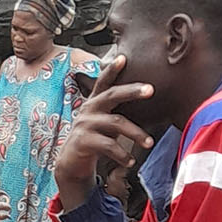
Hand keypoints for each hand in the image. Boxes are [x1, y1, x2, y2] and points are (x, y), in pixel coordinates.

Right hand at [52, 58, 152, 211]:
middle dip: (132, 91)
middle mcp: (88, 110)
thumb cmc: (94, 140)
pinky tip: (131, 162)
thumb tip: (144, 99)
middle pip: (112, 95)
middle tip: (151, 89)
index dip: (112, 70)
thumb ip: (116, 110)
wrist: (71, 164)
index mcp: (94, 103)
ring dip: (136, 134)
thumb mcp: (104, 122)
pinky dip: (122, 155)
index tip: (123, 57)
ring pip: (116, 123)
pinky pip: (108, 146)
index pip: (103, 83)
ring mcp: (84, 125)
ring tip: (148, 143)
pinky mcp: (82, 142)